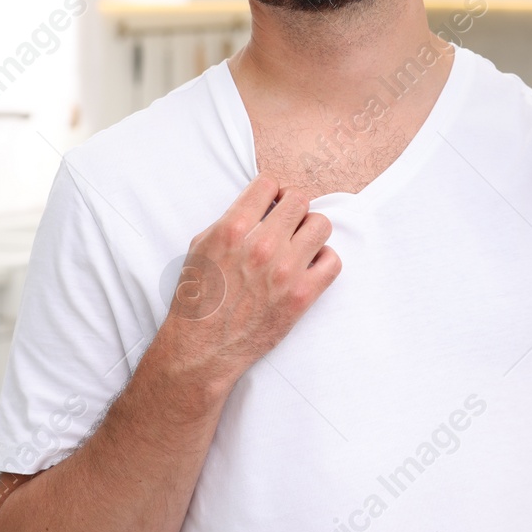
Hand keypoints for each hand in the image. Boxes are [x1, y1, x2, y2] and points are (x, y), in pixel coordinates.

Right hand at [158, 174, 339, 390]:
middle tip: (287, 222)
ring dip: (311, 230)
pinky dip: (324, 260)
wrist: (202, 349)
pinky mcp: (302, 296)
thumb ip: (231, 220)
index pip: (269, 182)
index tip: (271, 202)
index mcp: (233, 228)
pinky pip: (333, 261)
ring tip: (299, 244)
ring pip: (321, 225)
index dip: (272, 190)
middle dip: (293, 207)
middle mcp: (262, 246)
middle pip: (300, 200)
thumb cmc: (198, 297)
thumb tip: (260, 205)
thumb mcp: (201, 247)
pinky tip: (308, 267)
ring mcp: (285, 271)